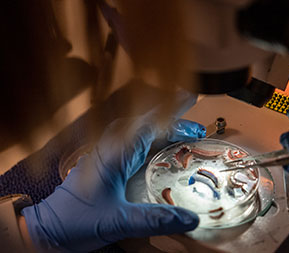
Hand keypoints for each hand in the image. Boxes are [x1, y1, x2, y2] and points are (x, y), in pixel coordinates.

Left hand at [21, 117, 204, 251]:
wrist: (49, 228)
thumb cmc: (76, 220)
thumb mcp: (119, 221)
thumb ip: (154, 219)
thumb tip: (189, 219)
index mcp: (113, 154)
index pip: (148, 125)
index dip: (171, 115)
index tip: (191, 102)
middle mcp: (111, 149)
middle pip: (147, 124)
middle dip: (173, 123)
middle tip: (196, 131)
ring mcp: (108, 154)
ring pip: (140, 133)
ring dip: (163, 131)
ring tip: (185, 137)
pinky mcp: (108, 163)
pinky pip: (134, 145)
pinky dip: (152, 143)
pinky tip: (162, 151)